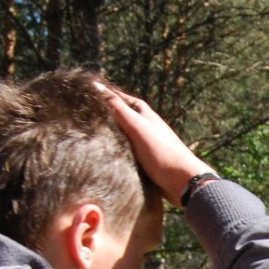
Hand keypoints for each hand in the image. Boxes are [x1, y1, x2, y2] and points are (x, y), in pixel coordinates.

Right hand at [97, 83, 212, 206]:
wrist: (183, 182)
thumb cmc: (161, 153)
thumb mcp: (137, 128)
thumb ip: (119, 109)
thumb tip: (97, 87)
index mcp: (145, 115)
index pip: (121, 98)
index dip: (106, 94)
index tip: (87, 91)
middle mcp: (147, 127)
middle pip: (123, 116)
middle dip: (106, 114)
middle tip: (85, 114)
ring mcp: (148, 144)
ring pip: (125, 134)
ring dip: (111, 134)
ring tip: (91, 134)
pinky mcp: (148, 160)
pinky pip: (128, 151)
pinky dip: (117, 150)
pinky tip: (107, 155)